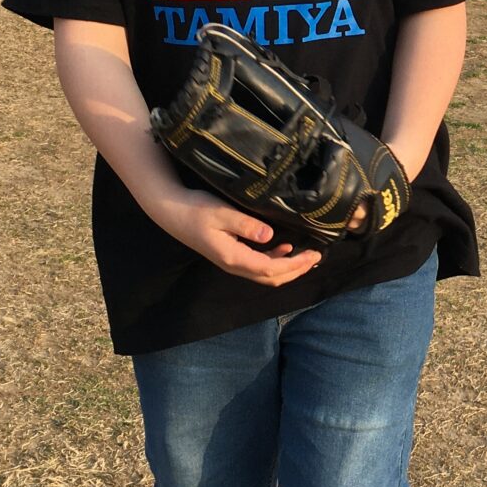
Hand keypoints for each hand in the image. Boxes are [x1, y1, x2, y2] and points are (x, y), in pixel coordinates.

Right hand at [149, 186, 321, 286]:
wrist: (170, 211)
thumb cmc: (196, 209)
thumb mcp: (222, 213)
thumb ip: (246, 225)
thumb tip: (270, 236)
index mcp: (234, 257)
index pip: (271, 269)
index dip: (295, 265)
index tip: (313, 254)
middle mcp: (233, 265)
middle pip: (271, 278)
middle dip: (296, 270)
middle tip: (316, 257)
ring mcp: (231, 262)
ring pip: (265, 274)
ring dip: (287, 267)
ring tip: (306, 255)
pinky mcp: (229, 254)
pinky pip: (257, 265)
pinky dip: (274, 261)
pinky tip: (284, 247)